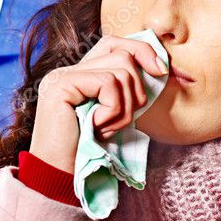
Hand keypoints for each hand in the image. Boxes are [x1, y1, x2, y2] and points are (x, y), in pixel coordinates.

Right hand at [30, 34, 167, 173]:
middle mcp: (67, 71)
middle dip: (136, 89)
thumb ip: (125, 90)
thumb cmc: (88, 152)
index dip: (141, 51)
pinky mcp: (61, 85)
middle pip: (122, 53)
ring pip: (120, 70)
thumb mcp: (114, 116)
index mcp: (78, 75)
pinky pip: (107, 83)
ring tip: (107, 128)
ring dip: (124, 106)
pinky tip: (97, 127)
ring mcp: (61, 76)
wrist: (60, 177)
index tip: (161, 71)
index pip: (114, 44)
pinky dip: (113, 110)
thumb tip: (159, 66)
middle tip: (122, 120)